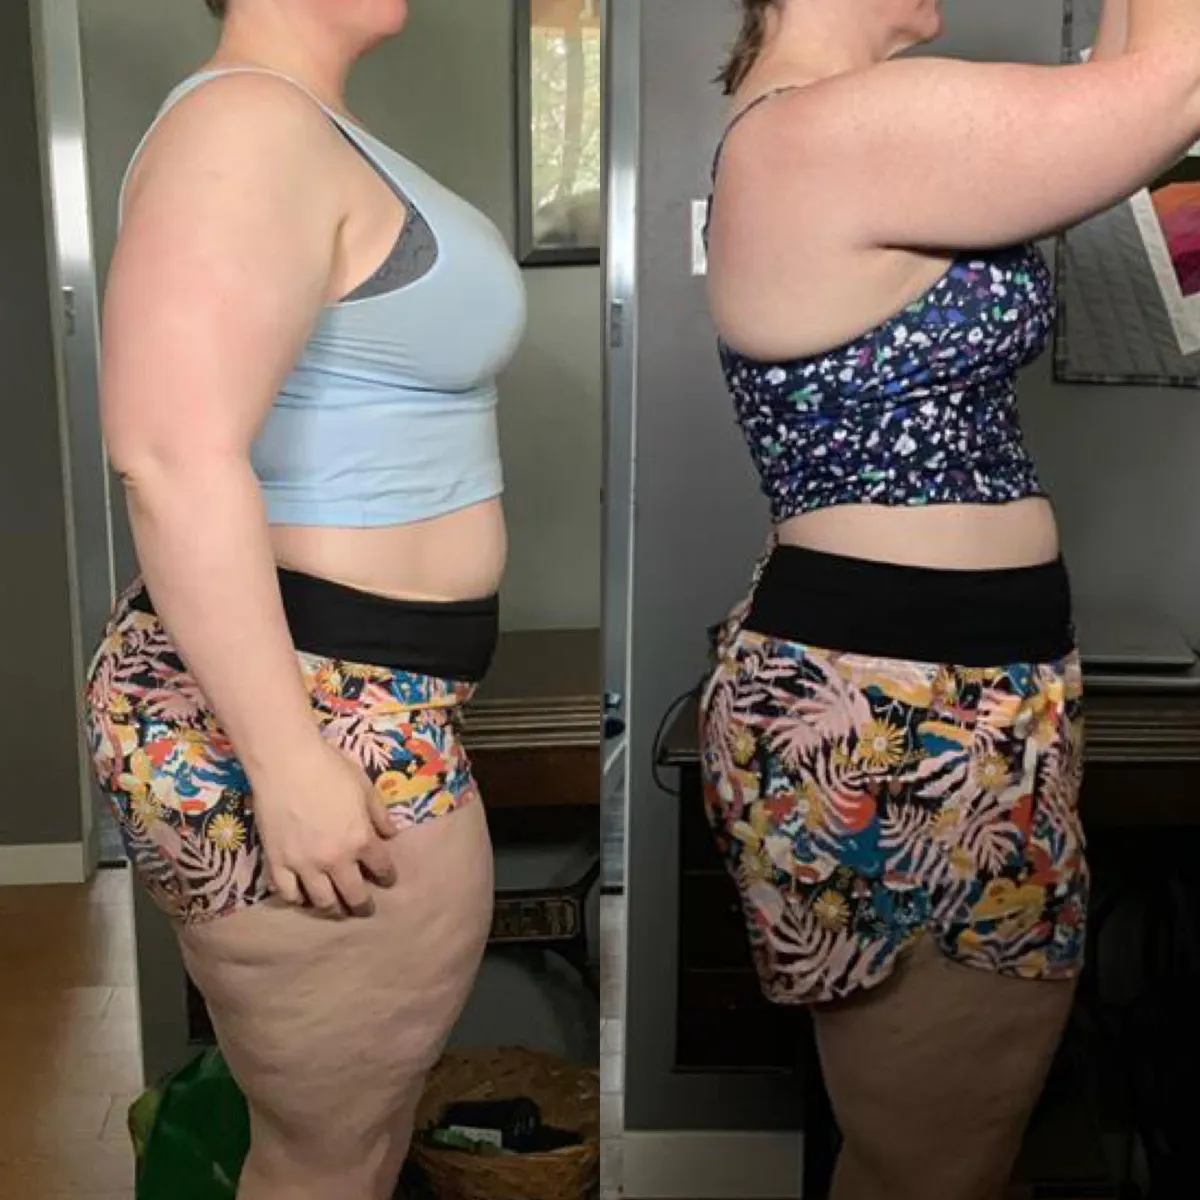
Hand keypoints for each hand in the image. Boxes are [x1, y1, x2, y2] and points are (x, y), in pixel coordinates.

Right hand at [251, 737, 398, 917]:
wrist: (285, 761)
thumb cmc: (329, 767)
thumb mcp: (364, 787)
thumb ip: (379, 814)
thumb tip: (391, 834)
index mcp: (361, 839)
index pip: (381, 868)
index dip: (387, 876)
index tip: (388, 880)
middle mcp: (335, 858)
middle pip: (353, 894)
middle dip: (362, 905)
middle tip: (365, 909)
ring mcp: (304, 864)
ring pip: (321, 901)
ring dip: (332, 908)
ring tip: (336, 909)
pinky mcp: (277, 862)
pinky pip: (288, 892)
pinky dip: (297, 899)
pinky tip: (302, 897)